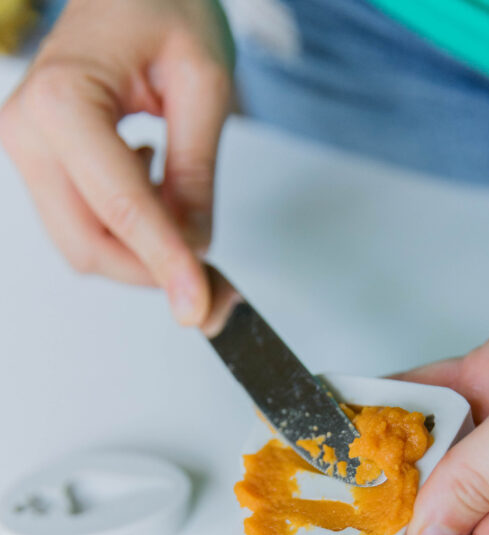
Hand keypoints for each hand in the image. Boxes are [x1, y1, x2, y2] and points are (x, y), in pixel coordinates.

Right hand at [0, 0, 232, 325]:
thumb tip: (193, 247)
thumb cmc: (161, 6)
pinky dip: (128, 235)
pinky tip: (156, 192)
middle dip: (152, 270)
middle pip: (91, 245)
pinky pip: (84, 227)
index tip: (198, 305)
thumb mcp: (204, 84)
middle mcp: (29, 131)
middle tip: (213, 281)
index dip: (164, 263)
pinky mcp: (41, 165)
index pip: (120, 208)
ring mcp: (28, 151)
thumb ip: (197, 173)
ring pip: (85, 246)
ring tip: (187, 214)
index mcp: (63, 101)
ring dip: (141, 255)